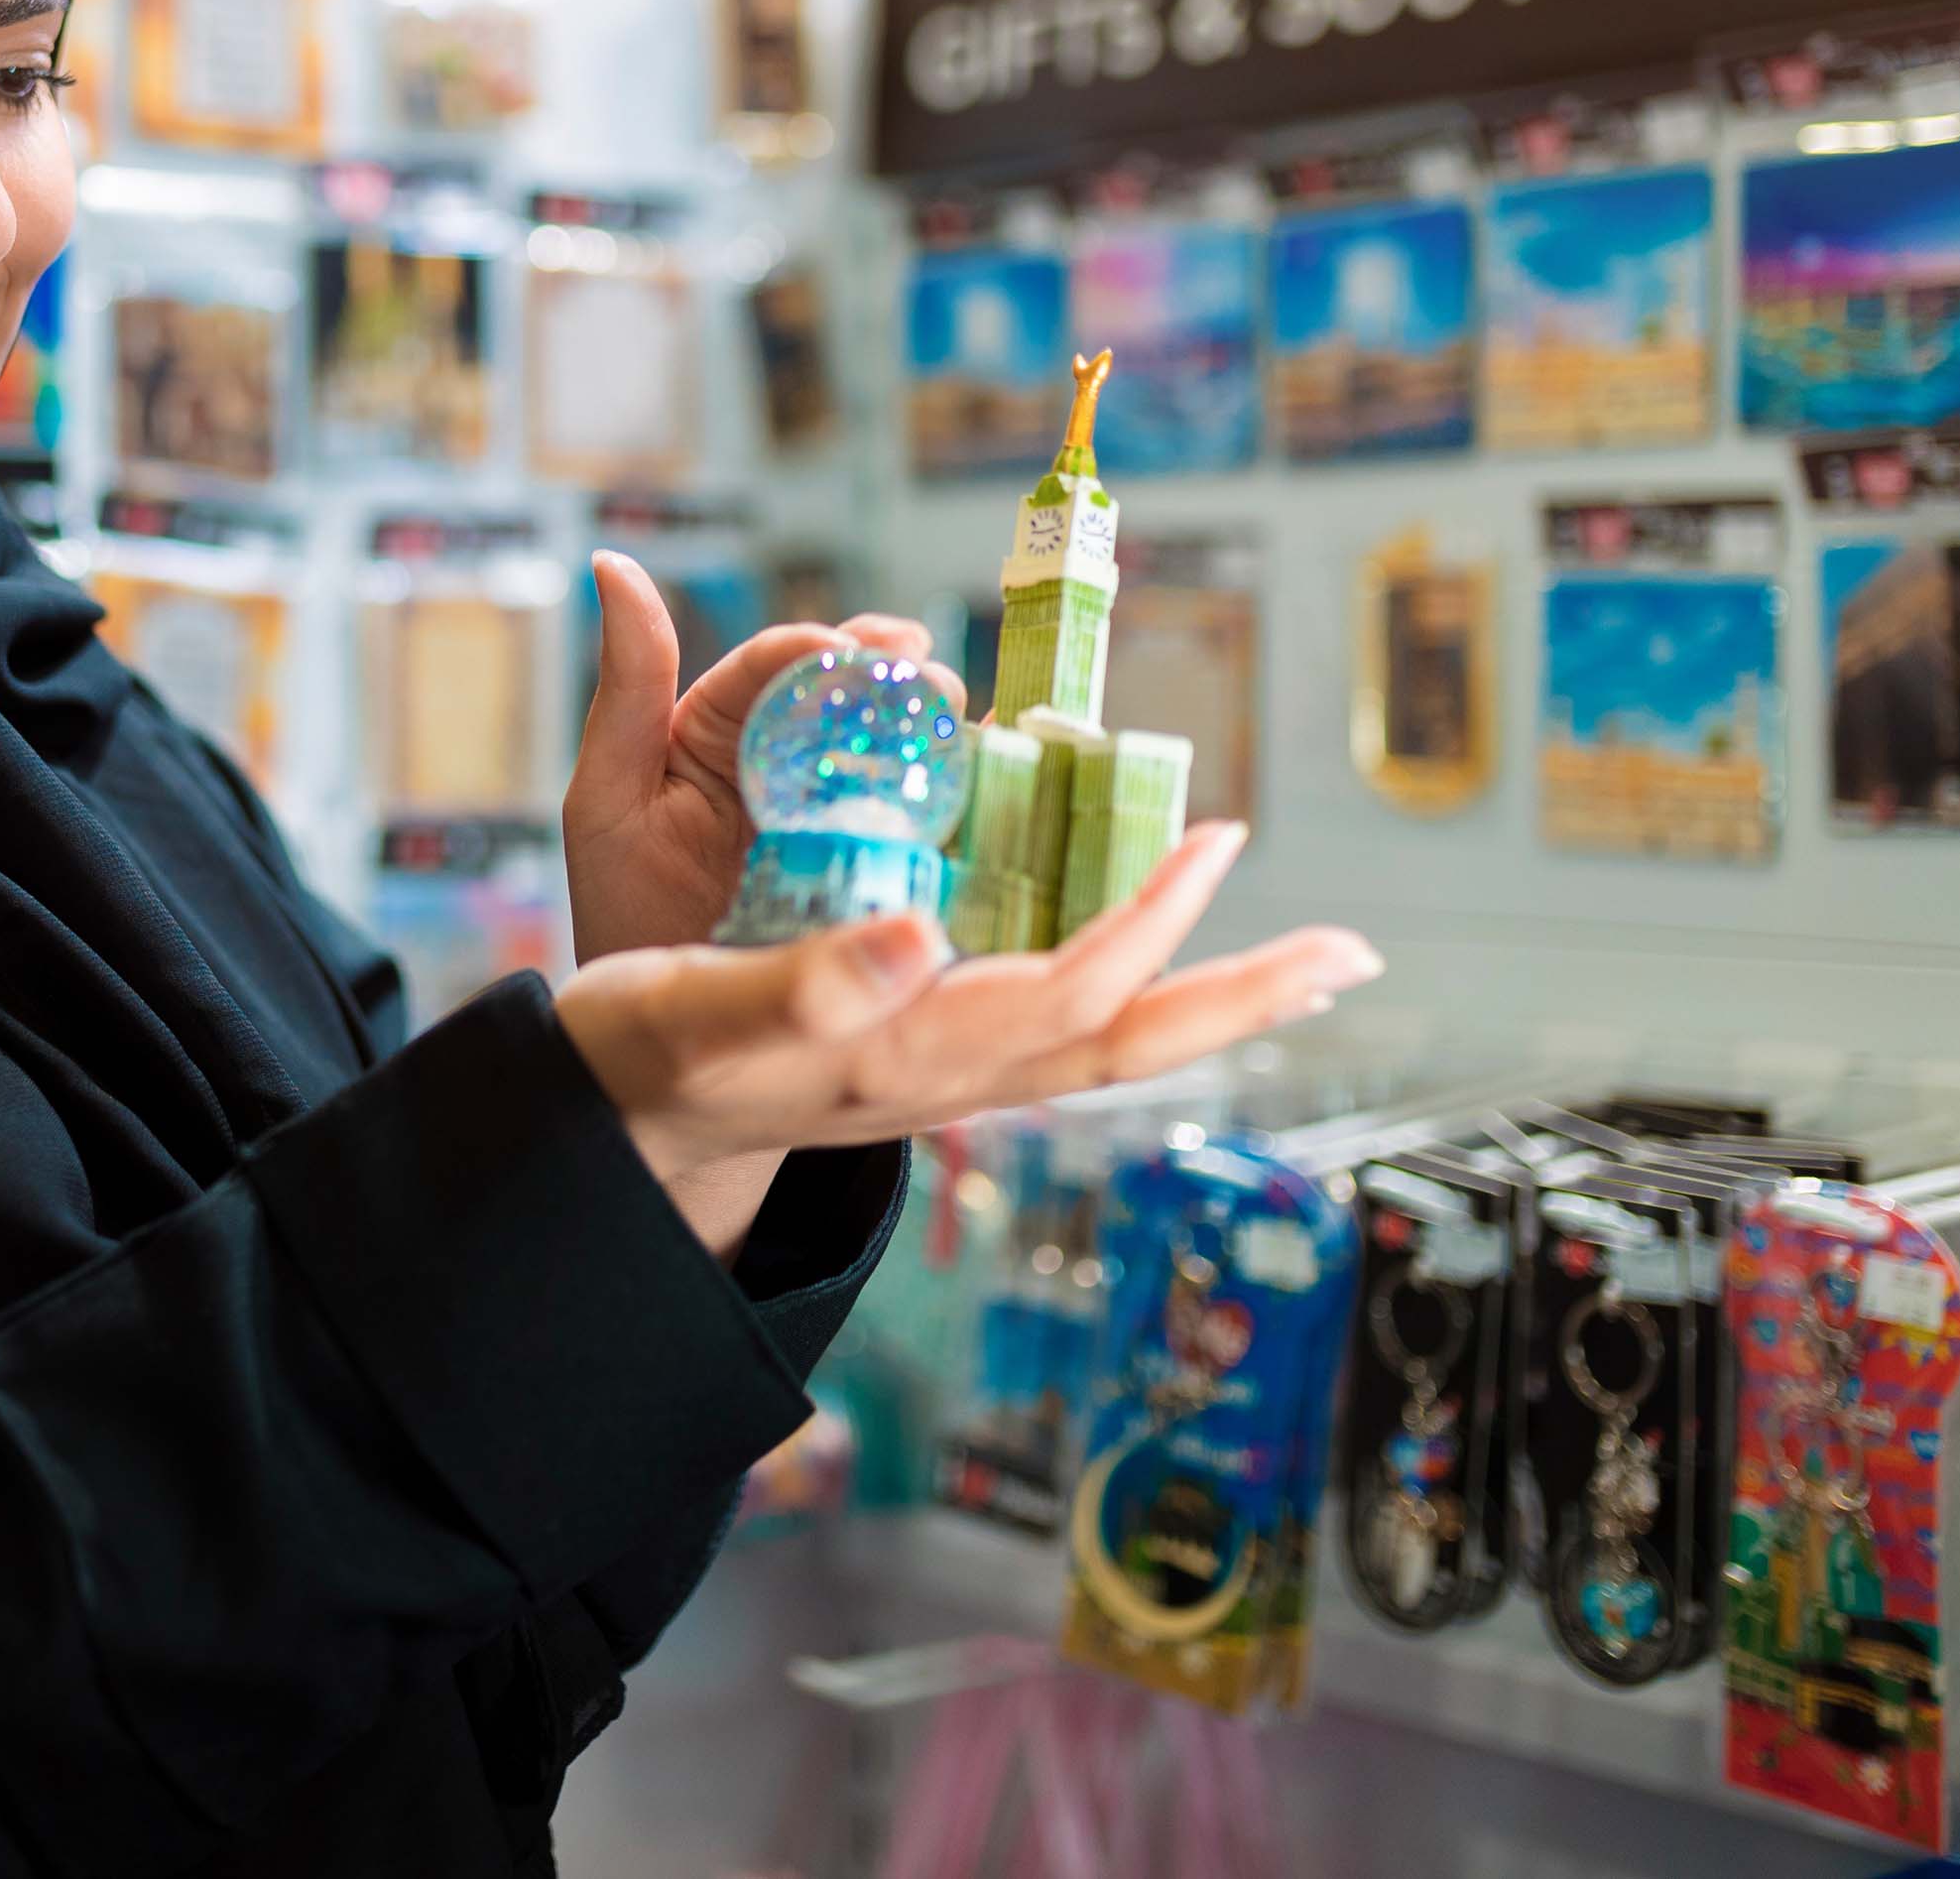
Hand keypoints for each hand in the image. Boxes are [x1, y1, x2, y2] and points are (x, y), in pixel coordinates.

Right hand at [552, 821, 1379, 1256]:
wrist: (607, 1122)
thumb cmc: (644, 1052)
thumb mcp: (705, 1006)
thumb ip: (812, 985)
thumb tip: (921, 937)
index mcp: (911, 1057)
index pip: (1072, 992)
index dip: (1152, 920)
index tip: (1217, 838)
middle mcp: (951, 1081)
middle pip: (1132, 1045)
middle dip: (1243, 998)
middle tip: (1352, 954)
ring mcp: (948, 1083)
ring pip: (1112, 1047)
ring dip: (1212, 1005)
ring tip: (1302, 964)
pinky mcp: (932, 1067)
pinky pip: (1070, 1037)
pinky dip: (1140, 999)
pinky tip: (1159, 970)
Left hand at [562, 552, 960, 967]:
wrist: (653, 1045)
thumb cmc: (621, 909)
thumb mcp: (611, 797)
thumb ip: (627, 685)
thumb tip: (613, 566)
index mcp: (723, 728)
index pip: (779, 664)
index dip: (828, 646)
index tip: (871, 647)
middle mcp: (788, 760)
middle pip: (857, 698)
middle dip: (900, 680)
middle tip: (934, 685)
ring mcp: (839, 817)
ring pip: (898, 753)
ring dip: (937, 734)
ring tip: (963, 729)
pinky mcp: (879, 873)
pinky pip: (927, 827)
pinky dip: (962, 802)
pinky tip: (993, 790)